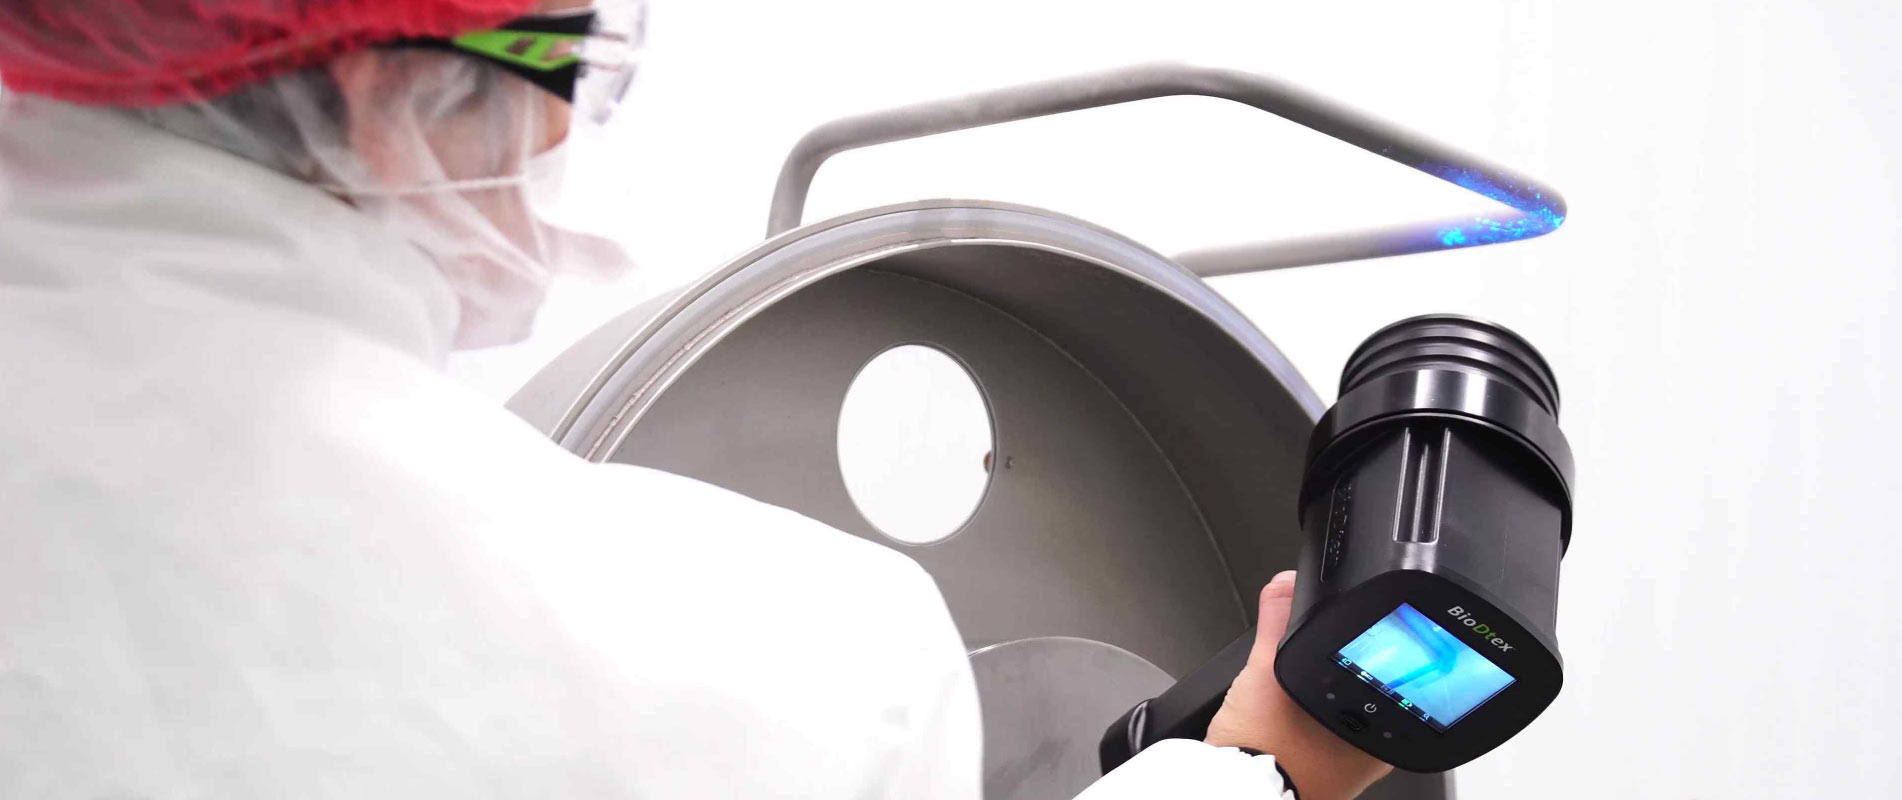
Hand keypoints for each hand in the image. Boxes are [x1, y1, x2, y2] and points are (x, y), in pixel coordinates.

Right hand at [1205, 571, 1391, 799]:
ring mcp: (1339, 775)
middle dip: (1330, 681)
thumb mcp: (1266, 673)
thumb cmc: (1261, 754)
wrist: (1227, 795)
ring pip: (1334, 723)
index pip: (1384, 682)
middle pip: (1356, 700)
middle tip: (1296, 677)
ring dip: (1312, 706)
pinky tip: (1274, 724)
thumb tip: (1284, 586)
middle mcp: (1365, 762)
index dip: (1361, 657)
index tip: (1333, 650)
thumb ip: (1277, 624)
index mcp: (1376, 740)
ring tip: (1279, 702)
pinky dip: (1297, 729)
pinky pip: (1314, 744)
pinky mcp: (1312, 782)